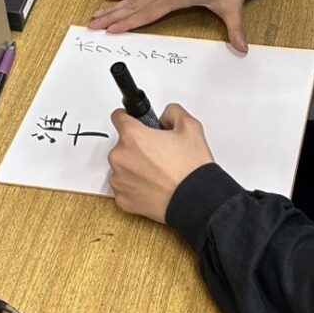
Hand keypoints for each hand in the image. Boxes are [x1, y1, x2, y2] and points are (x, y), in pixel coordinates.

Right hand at [89, 0, 251, 52]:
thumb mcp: (233, 7)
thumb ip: (235, 29)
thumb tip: (241, 48)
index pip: (149, 12)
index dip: (130, 22)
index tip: (113, 30)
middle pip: (135, 5)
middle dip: (113, 17)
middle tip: (94, 25)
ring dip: (115, 6)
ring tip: (97, 14)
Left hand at [108, 104, 213, 223]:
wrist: (195, 200)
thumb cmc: (191, 169)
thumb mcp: (190, 127)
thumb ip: (173, 112)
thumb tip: (164, 117)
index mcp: (133, 136)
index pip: (118, 117)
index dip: (128, 117)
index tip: (134, 122)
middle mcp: (120, 157)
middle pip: (122, 144)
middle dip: (137, 146)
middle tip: (158, 153)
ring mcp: (119, 179)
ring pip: (122, 166)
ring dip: (134, 166)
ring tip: (158, 172)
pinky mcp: (121, 199)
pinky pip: (124, 186)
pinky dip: (135, 185)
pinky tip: (153, 185)